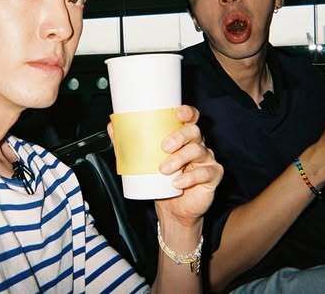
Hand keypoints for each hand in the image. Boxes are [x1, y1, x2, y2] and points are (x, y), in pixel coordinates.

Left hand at [108, 105, 223, 227]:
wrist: (173, 211)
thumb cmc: (161, 182)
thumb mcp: (142, 162)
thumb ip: (128, 144)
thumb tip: (112, 126)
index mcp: (183, 137)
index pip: (190, 117)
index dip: (187, 112)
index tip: (177, 113)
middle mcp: (197, 144)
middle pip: (194, 131)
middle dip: (179, 136)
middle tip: (163, 147)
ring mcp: (206, 160)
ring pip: (198, 151)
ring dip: (179, 159)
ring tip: (164, 170)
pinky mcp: (212, 176)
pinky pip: (206, 172)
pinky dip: (191, 177)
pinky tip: (178, 182)